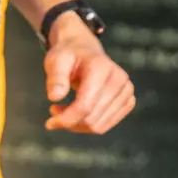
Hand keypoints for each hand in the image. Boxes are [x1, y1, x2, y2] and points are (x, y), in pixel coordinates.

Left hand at [44, 19, 134, 133]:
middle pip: (91, 119)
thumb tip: (54, 97)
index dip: (65, 120)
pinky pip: (106, 125)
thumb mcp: (56, 61)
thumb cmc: (68, 57)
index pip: (85, 106)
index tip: (49, 122)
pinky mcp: (128, 99)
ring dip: (78, 125)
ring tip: (65, 110)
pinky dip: (89, 124)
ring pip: (99, 126)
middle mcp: (119, 79)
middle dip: (69, 122)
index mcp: (101, 67)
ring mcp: (127, 90)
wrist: (84, 51)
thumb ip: (55, 78)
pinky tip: (79, 112)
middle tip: (55, 112)